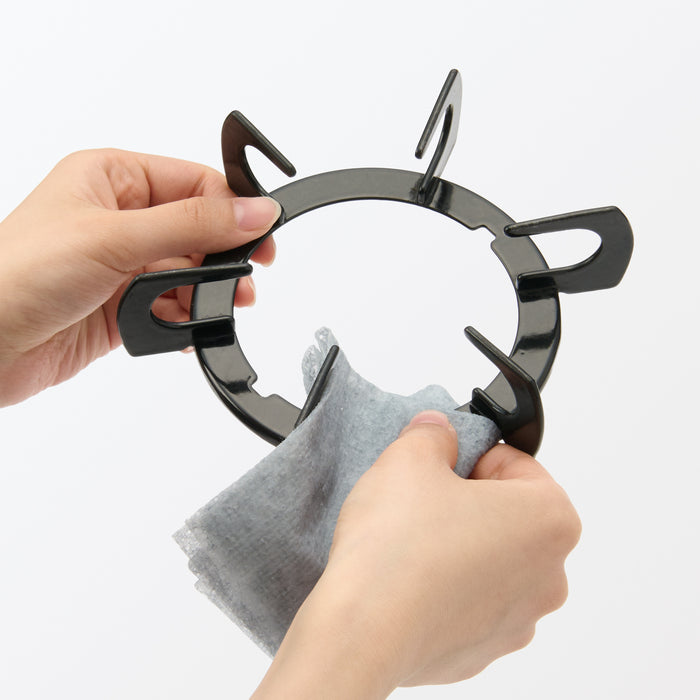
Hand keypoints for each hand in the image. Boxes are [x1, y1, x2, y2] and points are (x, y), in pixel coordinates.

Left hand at [0, 149, 279, 405]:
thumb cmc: (15, 274)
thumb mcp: (115, 237)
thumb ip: (192, 224)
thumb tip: (255, 211)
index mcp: (113, 178)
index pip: (195, 184)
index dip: (233, 209)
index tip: (262, 237)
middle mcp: (120, 219)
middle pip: (198, 230)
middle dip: (225, 256)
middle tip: (247, 278)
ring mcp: (123, 265)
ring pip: (190, 273)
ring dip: (211, 291)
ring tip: (225, 306)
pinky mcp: (123, 308)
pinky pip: (174, 308)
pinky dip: (190, 320)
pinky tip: (195, 330)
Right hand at [253, 411, 580, 698]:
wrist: (363, 631)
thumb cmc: (397, 550)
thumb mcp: (410, 458)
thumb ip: (433, 433)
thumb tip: (438, 431)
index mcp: (550, 519)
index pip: (515, 463)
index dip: (471, 457)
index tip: (443, 465)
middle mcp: (549, 575)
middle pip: (508, 513)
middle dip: (467, 500)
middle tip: (422, 500)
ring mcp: (519, 619)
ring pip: (489, 558)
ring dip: (458, 543)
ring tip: (412, 542)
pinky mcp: (484, 649)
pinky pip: (470, 600)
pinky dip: (446, 585)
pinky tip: (410, 577)